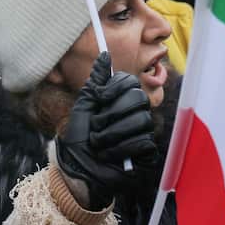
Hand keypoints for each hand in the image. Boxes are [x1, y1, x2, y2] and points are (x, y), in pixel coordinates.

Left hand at [56, 52, 158, 209]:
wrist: (77, 169)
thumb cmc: (79, 140)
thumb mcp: (83, 107)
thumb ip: (95, 82)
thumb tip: (104, 55)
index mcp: (121, 102)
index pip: (131, 82)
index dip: (116, 88)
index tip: (100, 97)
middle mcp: (135, 114)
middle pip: (138, 99)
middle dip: (111, 114)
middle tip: (95, 127)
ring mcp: (143, 133)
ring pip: (141, 121)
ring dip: (112, 134)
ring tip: (98, 144)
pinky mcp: (147, 153)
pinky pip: (143, 141)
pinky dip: (120, 149)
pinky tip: (108, 155)